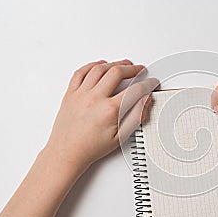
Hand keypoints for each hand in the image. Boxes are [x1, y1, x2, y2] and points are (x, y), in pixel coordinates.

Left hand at [46, 59, 158, 173]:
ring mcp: (81, 94)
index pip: (134, 90)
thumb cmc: (90, 147)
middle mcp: (94, 98)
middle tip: (139, 70)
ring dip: (114, 64)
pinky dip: (92, 65)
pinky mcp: (70, 93)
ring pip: (99, 68)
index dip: (147, 84)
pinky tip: (100, 65)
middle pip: (117, 72)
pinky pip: (80, 72)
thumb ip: (136, 117)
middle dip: (132, 69)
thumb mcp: (120, 137)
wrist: (66, 152)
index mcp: (109, 110)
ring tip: (123, 64)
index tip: (151, 82)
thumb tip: (145, 101)